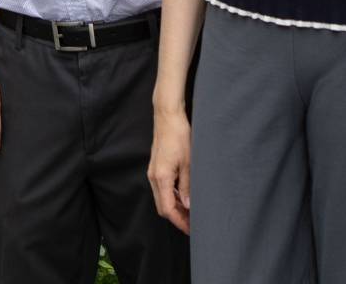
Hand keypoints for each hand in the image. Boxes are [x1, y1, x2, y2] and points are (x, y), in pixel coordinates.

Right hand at [147, 108, 192, 234]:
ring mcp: (153, 172)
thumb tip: (189, 205)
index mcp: (161, 178)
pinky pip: (162, 188)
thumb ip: (188, 186)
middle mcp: (154, 177)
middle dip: (177, 217)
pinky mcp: (156, 167)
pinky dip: (172, 196)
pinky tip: (184, 196)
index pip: (168, 209)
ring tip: (191, 211)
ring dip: (175, 207)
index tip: (190, 228)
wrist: (167, 117)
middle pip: (162, 206)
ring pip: (162, 198)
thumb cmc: (179, 136)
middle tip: (192, 223)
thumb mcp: (189, 163)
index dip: (179, 221)